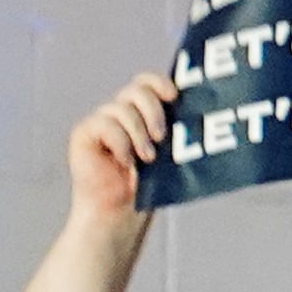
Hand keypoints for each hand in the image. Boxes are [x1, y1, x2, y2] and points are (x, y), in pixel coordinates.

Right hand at [65, 71, 174, 226]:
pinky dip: (120, 143)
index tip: (174, 96)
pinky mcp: (85, 132)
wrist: (121, 209)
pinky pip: (104, 124)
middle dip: (153, 111)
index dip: (160, 82)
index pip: (148, 81)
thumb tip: (206, 114)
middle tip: (162, 137)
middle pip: (137, 90)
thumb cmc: (150, 182)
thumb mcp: (171, 152)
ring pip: (122, 109)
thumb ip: (178, 130)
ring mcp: (103, 120)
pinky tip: (126, 161)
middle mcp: (122, 111)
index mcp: (144, 111)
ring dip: (138, 134)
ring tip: (147, 158)